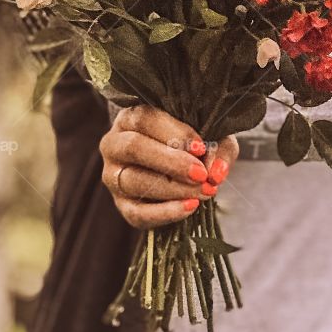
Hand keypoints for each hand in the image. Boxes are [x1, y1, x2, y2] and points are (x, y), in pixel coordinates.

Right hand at [99, 105, 239, 229]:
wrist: (176, 169)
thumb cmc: (188, 144)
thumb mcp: (207, 136)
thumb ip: (218, 147)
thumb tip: (217, 172)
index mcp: (130, 118)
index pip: (146, 119)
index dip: (174, 133)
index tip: (201, 148)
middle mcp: (114, 145)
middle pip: (134, 148)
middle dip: (171, 162)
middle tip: (201, 174)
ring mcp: (113, 176)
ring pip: (135, 181)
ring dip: (173, 188)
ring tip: (203, 191)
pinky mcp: (121, 205)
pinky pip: (137, 213)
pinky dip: (166, 212)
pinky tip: (190, 207)